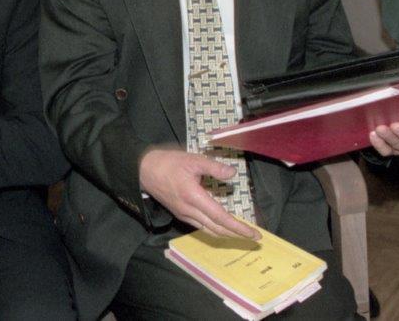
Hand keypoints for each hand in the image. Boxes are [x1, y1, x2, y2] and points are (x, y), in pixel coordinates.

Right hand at [139, 146, 259, 239]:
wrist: (143, 170)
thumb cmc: (168, 163)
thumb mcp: (192, 160)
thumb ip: (214, 167)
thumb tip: (233, 174)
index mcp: (194, 197)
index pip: (221, 218)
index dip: (239, 228)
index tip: (254, 234)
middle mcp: (189, 211)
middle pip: (217, 229)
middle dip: (237, 235)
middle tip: (254, 238)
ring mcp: (184, 214)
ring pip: (209, 231)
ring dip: (227, 234)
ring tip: (242, 234)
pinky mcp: (180, 214)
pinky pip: (201, 226)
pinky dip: (215, 229)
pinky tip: (222, 225)